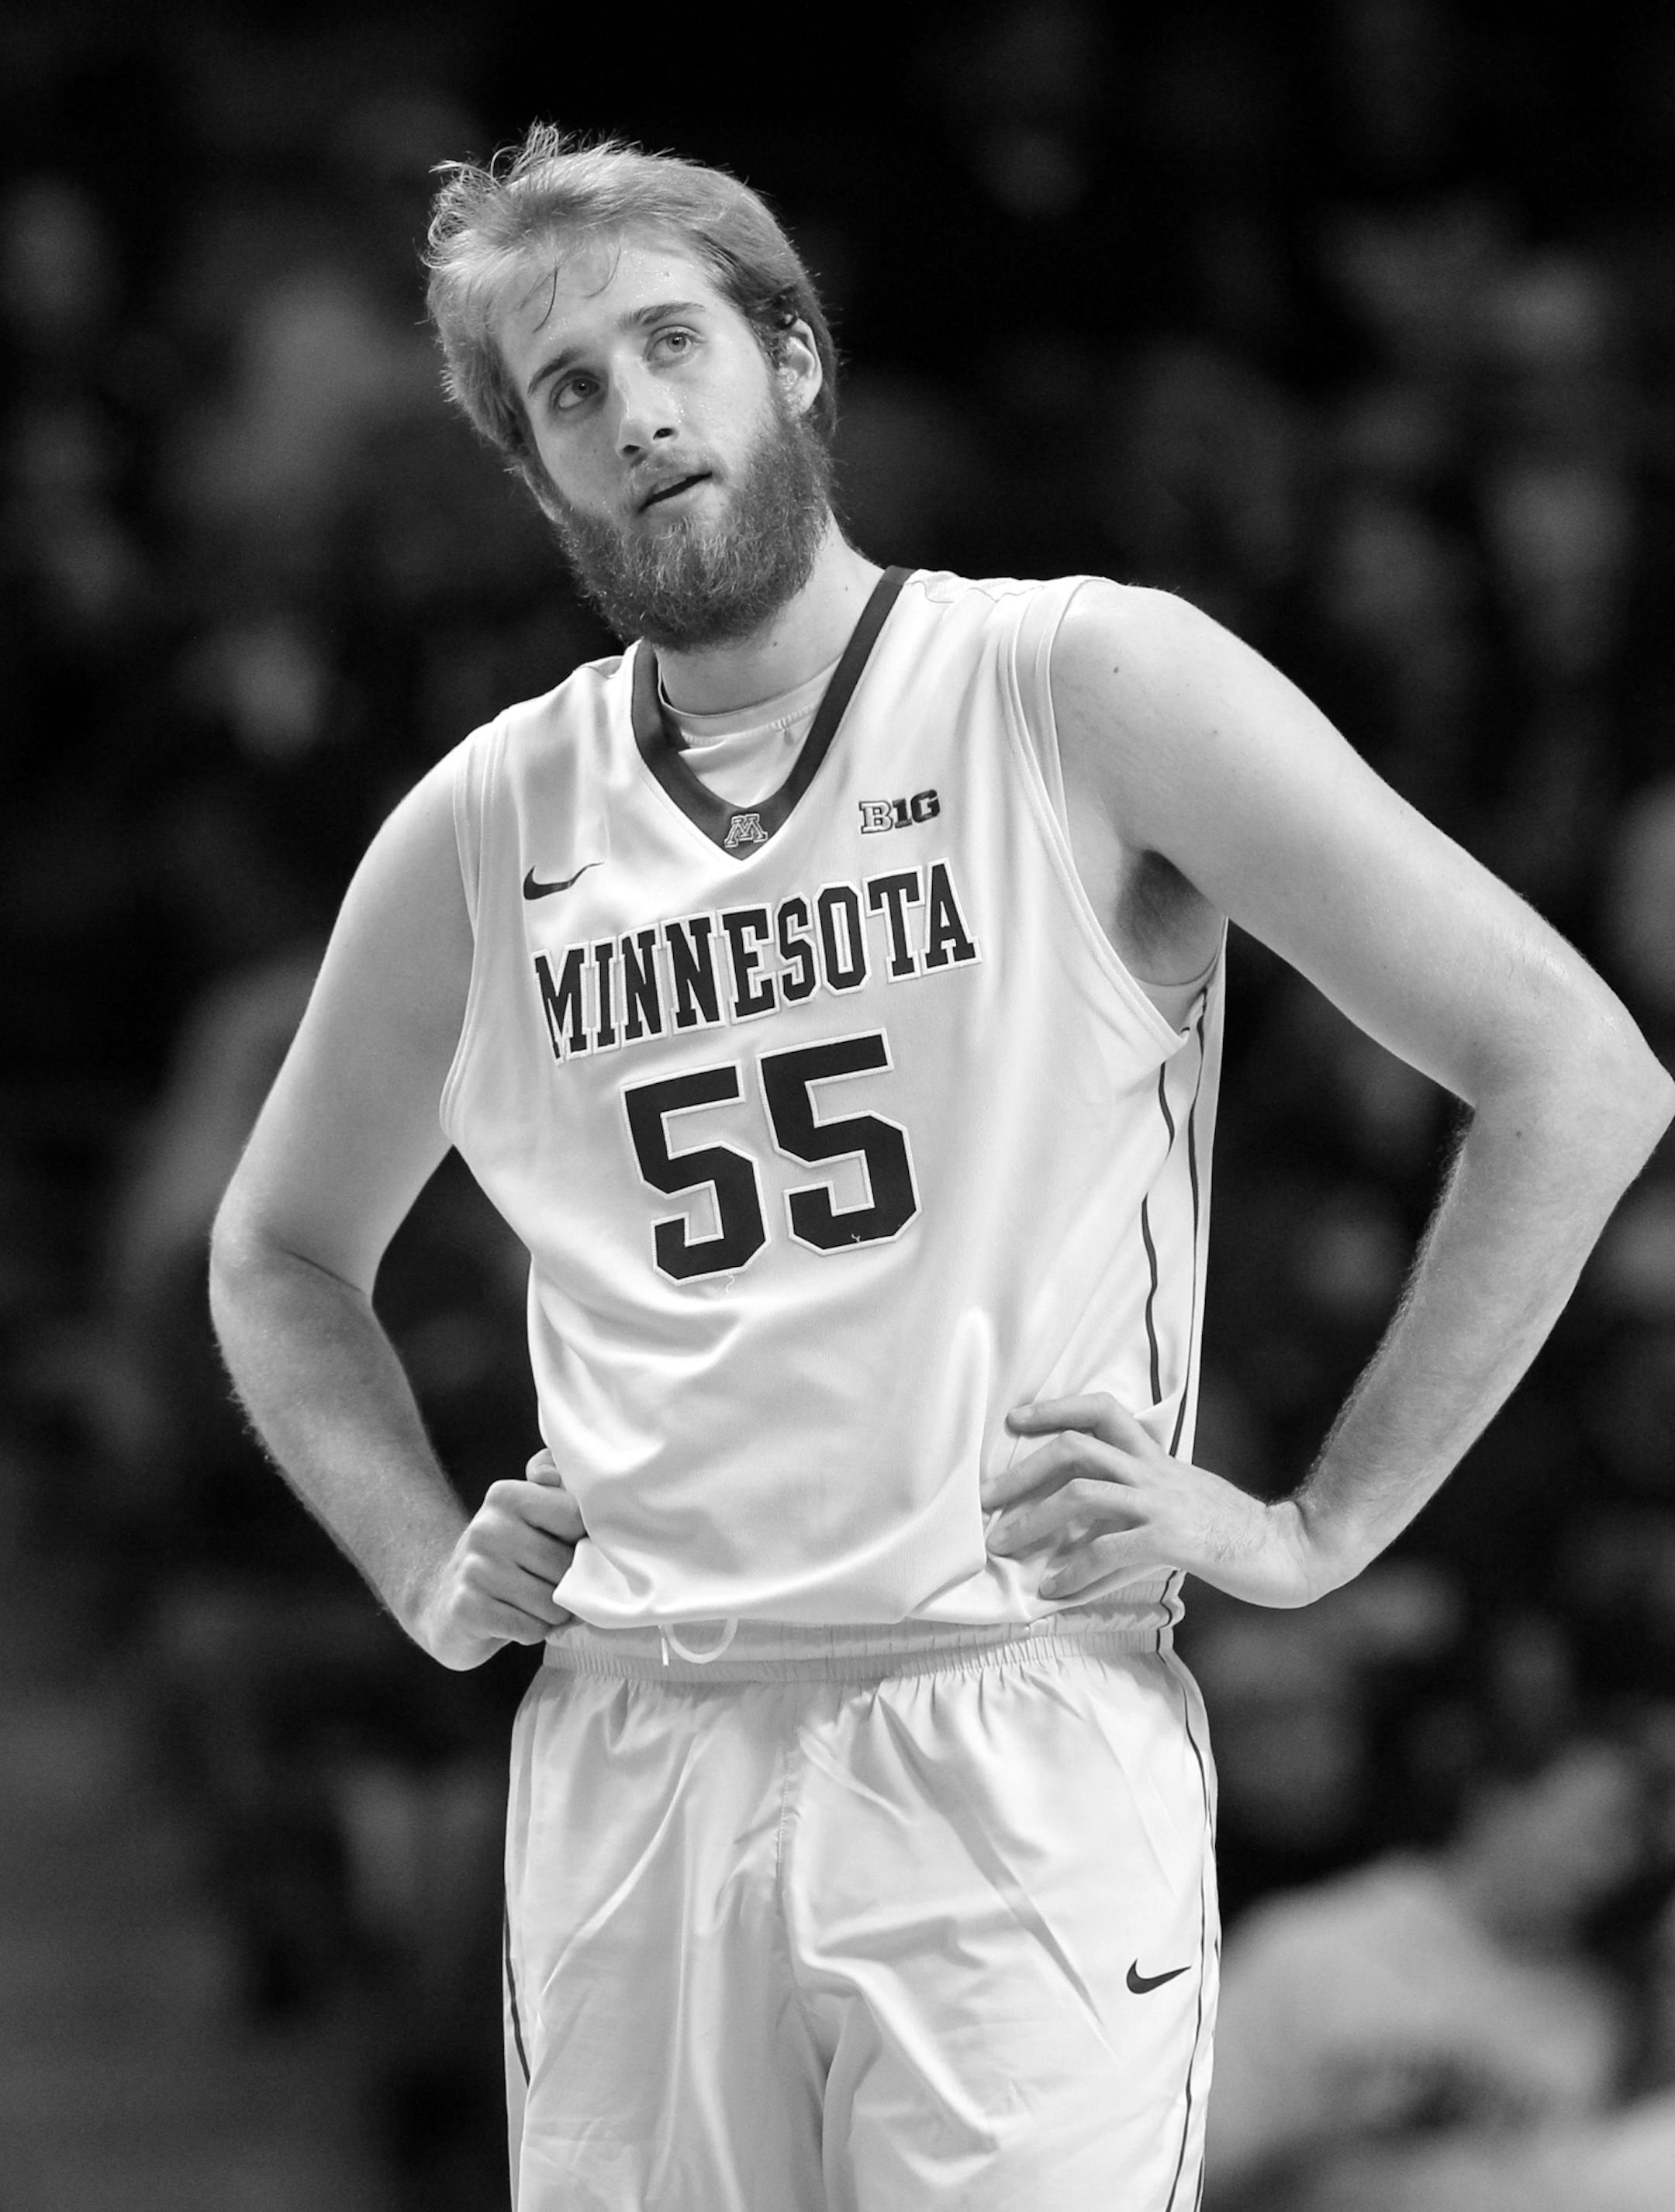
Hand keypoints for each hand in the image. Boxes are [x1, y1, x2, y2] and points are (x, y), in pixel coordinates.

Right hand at [416, 1447, 586, 1669]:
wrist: (443, 1605)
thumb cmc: (504, 1560)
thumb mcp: (526, 1516)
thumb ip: (553, 1486)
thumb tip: (552, 1473)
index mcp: (506, 1496)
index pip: (576, 1518)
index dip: (582, 1543)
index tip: (567, 1549)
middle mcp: (487, 1527)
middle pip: (566, 1565)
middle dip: (567, 1585)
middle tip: (544, 1585)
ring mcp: (474, 1568)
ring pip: (552, 1602)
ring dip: (550, 1613)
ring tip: (529, 1604)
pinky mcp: (468, 1608)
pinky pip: (531, 1629)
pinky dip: (532, 1631)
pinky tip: (512, 1621)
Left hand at [983, 1394, 1322, 1608]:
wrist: (1292, 1550)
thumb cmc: (1231, 1532)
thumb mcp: (1181, 1500)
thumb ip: (1138, 1499)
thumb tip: (1080, 1522)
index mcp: (1156, 1458)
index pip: (1102, 1412)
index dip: (1055, 1409)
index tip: (1015, 1420)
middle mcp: (1155, 1471)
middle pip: (1077, 1448)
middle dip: (1023, 1472)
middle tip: (985, 1501)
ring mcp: (1165, 1503)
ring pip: (1084, 1493)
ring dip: (1035, 1519)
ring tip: (1003, 1545)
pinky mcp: (1176, 1539)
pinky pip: (1112, 1548)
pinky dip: (1075, 1568)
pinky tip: (1053, 1588)